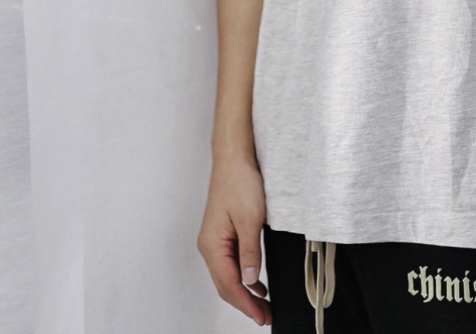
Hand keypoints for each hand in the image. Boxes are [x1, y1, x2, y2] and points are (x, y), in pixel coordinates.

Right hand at [197, 155, 270, 326]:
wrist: (234, 157)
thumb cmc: (239, 182)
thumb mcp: (250, 219)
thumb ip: (250, 253)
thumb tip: (249, 282)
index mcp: (212, 245)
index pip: (229, 285)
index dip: (246, 304)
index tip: (261, 317)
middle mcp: (210, 246)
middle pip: (226, 284)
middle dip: (245, 303)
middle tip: (265, 316)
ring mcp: (215, 240)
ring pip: (229, 275)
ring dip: (245, 292)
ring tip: (264, 306)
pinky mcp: (223, 233)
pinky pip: (232, 262)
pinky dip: (244, 276)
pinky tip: (257, 283)